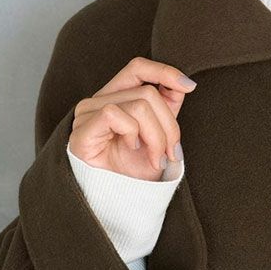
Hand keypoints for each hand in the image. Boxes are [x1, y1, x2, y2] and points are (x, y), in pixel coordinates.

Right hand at [68, 56, 196, 180]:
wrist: (117, 202)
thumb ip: (167, 107)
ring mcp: (87, 113)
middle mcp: (99, 100)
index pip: (139, 67)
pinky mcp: (81, 130)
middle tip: (170, 152)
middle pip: (148, 91)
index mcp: (116, 97)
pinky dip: (132, 133)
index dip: (165, 71)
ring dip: (156, 136)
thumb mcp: (159, 134)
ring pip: (138, 105)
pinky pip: (114, 114)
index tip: (189, 86)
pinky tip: (131, 149)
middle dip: (169, 125)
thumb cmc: (133, 170)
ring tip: (156, 157)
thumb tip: (185, 84)